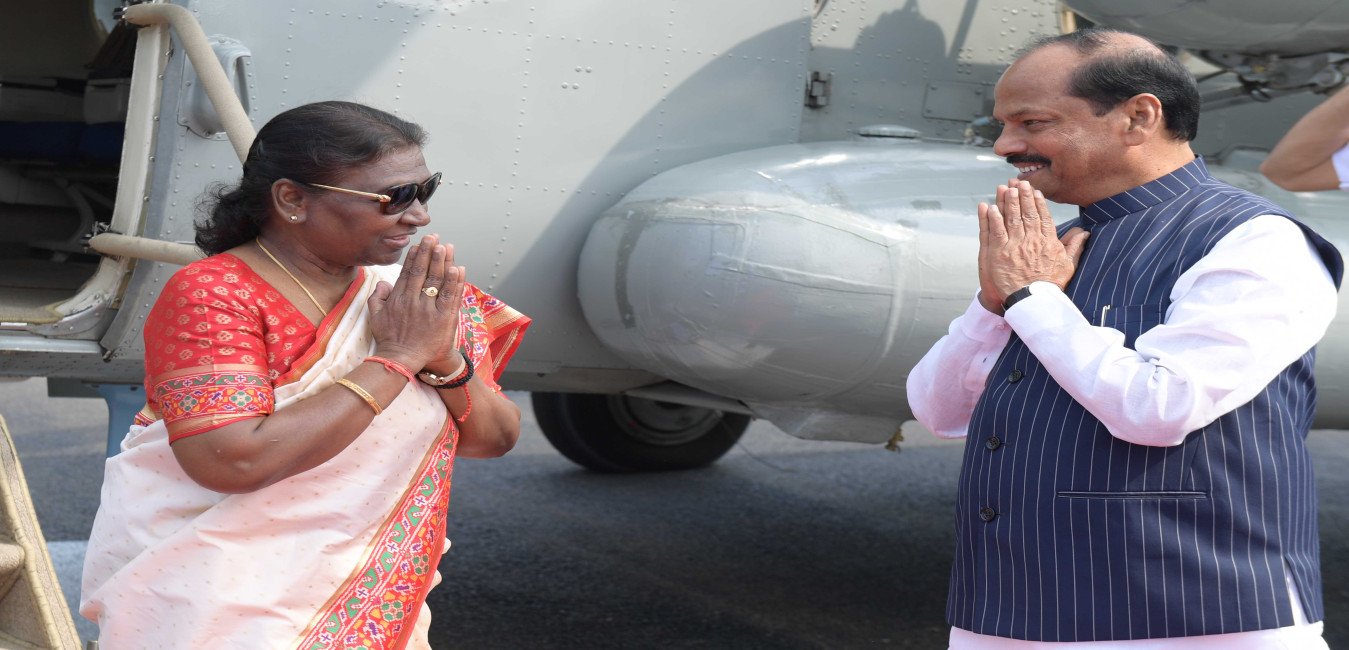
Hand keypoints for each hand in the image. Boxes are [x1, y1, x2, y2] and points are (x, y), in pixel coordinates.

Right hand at [367, 234, 464, 369]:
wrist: (401, 360)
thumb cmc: (388, 340)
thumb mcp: (375, 317)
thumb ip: (377, 298)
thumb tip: (382, 282)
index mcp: (398, 298)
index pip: (408, 272)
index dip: (415, 256)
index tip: (420, 244)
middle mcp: (413, 300)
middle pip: (422, 271)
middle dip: (429, 252)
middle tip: (434, 237)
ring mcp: (428, 309)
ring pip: (436, 281)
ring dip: (442, 262)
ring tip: (446, 246)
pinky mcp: (442, 318)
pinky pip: (450, 297)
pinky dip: (454, 282)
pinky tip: (458, 269)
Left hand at [977, 180, 1088, 313]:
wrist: (1034, 302)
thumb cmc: (1051, 286)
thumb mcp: (1069, 265)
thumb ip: (1075, 246)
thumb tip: (1084, 231)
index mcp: (1048, 242)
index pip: (1043, 217)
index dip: (1038, 203)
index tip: (1035, 191)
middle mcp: (1032, 241)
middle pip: (1027, 213)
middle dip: (1023, 196)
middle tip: (1020, 183)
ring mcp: (1015, 246)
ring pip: (1012, 219)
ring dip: (1009, 202)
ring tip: (1006, 188)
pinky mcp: (999, 254)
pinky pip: (996, 232)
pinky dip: (993, 219)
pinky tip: (991, 207)